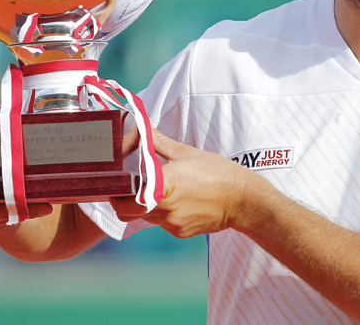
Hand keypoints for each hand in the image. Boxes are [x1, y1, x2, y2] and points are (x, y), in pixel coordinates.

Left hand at [109, 131, 257, 237]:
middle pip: (128, 212)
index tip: (116, 182)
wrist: (243, 200)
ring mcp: (172, 223)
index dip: (116, 191)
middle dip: (123, 201)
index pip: (126, 196)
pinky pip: (161, 223)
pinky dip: (162, 212)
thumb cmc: (218, 173)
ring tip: (157, 189)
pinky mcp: (180, 232)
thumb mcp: (187, 153)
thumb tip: (142, 127)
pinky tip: (177, 200)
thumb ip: (159, 142)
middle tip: (126, 188)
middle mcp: (165, 208)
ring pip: (145, 217)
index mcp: (165, 184)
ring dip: (143, 205)